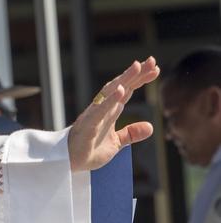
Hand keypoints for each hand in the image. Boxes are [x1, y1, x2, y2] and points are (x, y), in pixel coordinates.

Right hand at [69, 57, 159, 171]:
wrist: (67, 162)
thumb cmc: (88, 150)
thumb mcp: (116, 143)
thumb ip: (130, 133)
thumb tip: (150, 127)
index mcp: (109, 111)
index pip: (127, 91)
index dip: (140, 79)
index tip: (155, 68)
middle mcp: (102, 108)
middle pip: (120, 86)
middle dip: (136, 73)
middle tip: (152, 60)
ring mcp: (94, 114)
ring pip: (110, 92)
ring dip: (124, 79)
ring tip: (137, 66)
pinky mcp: (88, 124)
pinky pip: (100, 110)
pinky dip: (110, 99)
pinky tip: (121, 90)